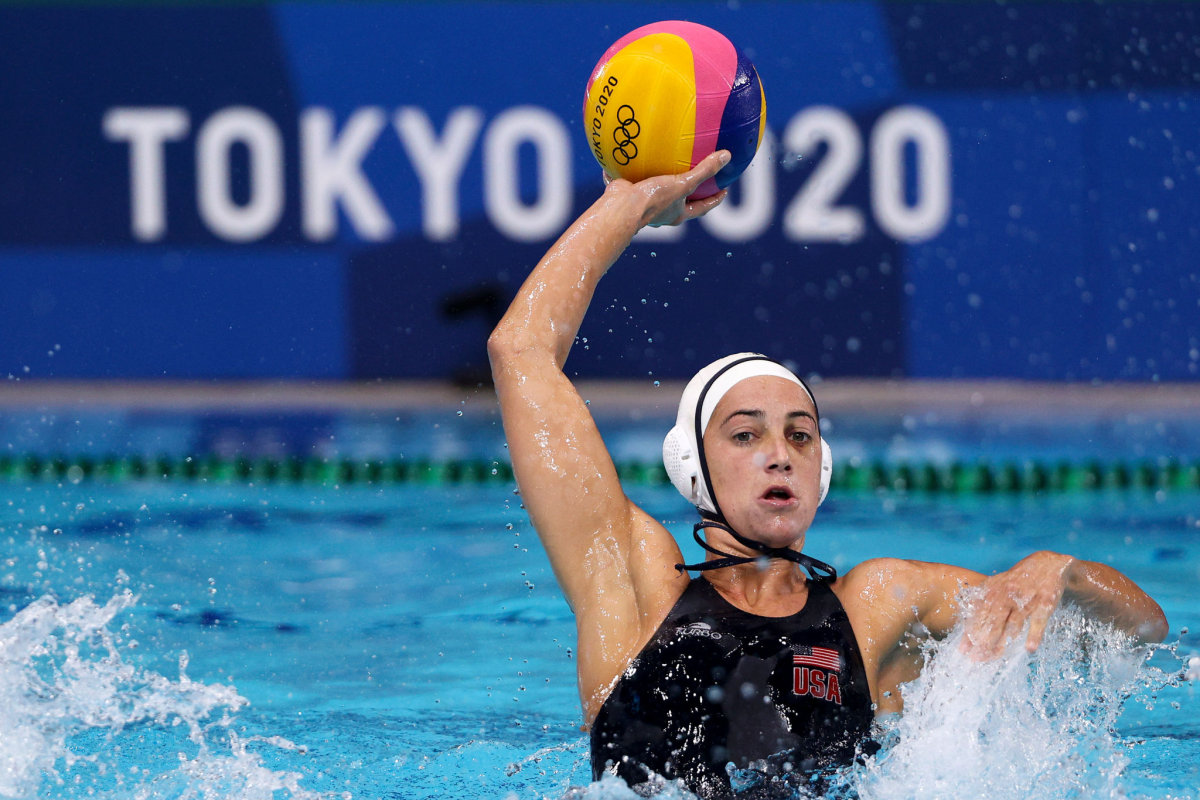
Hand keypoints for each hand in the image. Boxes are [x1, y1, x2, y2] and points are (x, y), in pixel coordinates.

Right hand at [603, 150, 729, 228]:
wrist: (620, 207)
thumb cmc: (654, 200)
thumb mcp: (684, 184)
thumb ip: (704, 171)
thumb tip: (727, 156)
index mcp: (677, 214)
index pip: (702, 208)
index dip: (714, 200)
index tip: (724, 191)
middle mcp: (663, 212)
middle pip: (682, 202)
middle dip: (690, 192)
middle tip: (700, 178)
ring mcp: (645, 204)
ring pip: (659, 191)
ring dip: (665, 180)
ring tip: (671, 163)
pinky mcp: (631, 194)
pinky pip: (637, 180)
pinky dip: (639, 169)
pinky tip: (640, 154)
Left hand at [960, 551, 1075, 660]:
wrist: (1048, 563)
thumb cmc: (1018, 579)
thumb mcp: (997, 584)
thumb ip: (983, 599)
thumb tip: (967, 618)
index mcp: (993, 589)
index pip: (978, 615)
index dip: (970, 633)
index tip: (963, 649)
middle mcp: (1007, 594)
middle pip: (992, 622)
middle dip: (983, 641)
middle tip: (976, 659)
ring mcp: (1026, 599)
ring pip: (1012, 624)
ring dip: (1003, 642)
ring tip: (993, 657)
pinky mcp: (1045, 602)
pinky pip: (1038, 620)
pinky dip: (1034, 634)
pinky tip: (1030, 648)